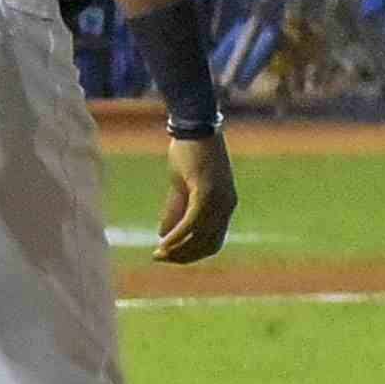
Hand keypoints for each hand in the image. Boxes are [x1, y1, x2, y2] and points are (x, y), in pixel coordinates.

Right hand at [151, 129, 235, 262]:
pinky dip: (178, 235)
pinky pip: (192, 222)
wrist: (194, 125)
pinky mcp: (206, 191)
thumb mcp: (181, 187)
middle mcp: (226, 206)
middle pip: (208, 244)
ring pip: (199, 236)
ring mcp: (218, 200)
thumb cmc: (189, 152)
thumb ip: (175, 211)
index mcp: (225, 205)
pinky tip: (163, 243)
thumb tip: (162, 235)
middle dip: (183, 256)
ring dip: (178, 249)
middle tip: (159, 258)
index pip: (213, 241)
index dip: (192, 254)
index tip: (171, 257)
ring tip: (158, 254)